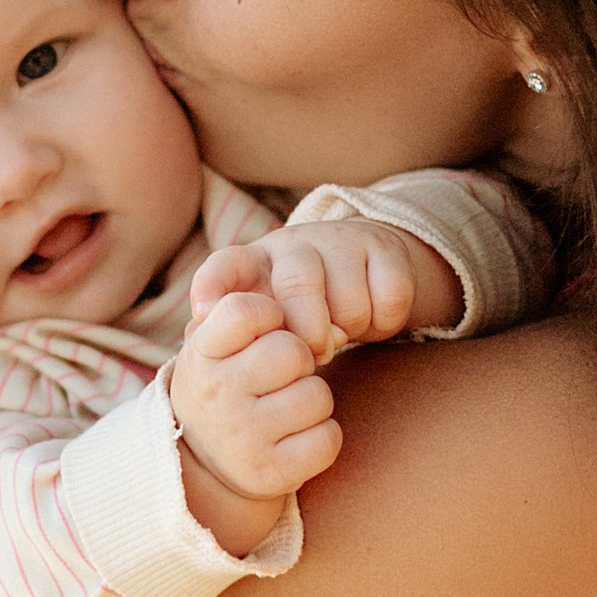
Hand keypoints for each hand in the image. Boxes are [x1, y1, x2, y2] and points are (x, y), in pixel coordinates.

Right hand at [169, 290, 340, 504]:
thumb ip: (258, 317)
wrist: (202, 466)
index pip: (243, 312)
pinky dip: (322, 437)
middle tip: (282, 378)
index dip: (269, 314)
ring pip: (317, 395)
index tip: (266, 332)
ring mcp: (244, 437)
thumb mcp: (216, 345)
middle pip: (292, 351)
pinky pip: (327, 438)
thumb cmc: (224, 386)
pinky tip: (297, 439)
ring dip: (313, 400)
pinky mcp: (271, 472)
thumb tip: (336, 330)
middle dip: (300, 361)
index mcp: (201, 355)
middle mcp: (218, 395)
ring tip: (288, 410)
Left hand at [189, 218, 462, 361]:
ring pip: (349, 304)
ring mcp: (340, 241)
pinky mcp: (385, 247)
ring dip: (350, 329)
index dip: (212, 289)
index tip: (206, 315)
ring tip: (343, 328)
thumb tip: (213, 343)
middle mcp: (294, 245)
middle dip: (308, 333)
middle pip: (297, 288)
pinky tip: (373, 316)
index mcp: (256, 263)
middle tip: (316, 355)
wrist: (366, 270)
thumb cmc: (303, 307)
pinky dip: (385, 321)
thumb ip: (241, 333)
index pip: (224, 266)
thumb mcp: (267, 317)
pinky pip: (389, 300)